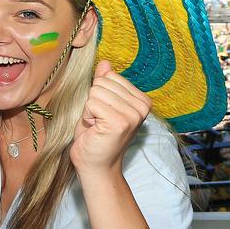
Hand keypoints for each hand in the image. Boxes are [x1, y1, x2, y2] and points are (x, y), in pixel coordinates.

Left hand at [70, 60, 150, 175]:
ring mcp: (133, 114)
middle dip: (93, 102)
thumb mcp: (100, 104)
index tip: (103, 114)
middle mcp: (142, 105)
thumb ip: (104, 83)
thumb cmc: (96, 136)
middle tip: (98, 122)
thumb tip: (104, 63)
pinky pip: (92, 103)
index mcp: (142, 100)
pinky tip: (95, 130)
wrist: (95, 165)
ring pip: (96, 92)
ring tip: (97, 126)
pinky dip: (87, 116)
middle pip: (102, 82)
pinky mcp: (120, 122)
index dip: (99, 95)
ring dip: (90, 110)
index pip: (110, 76)